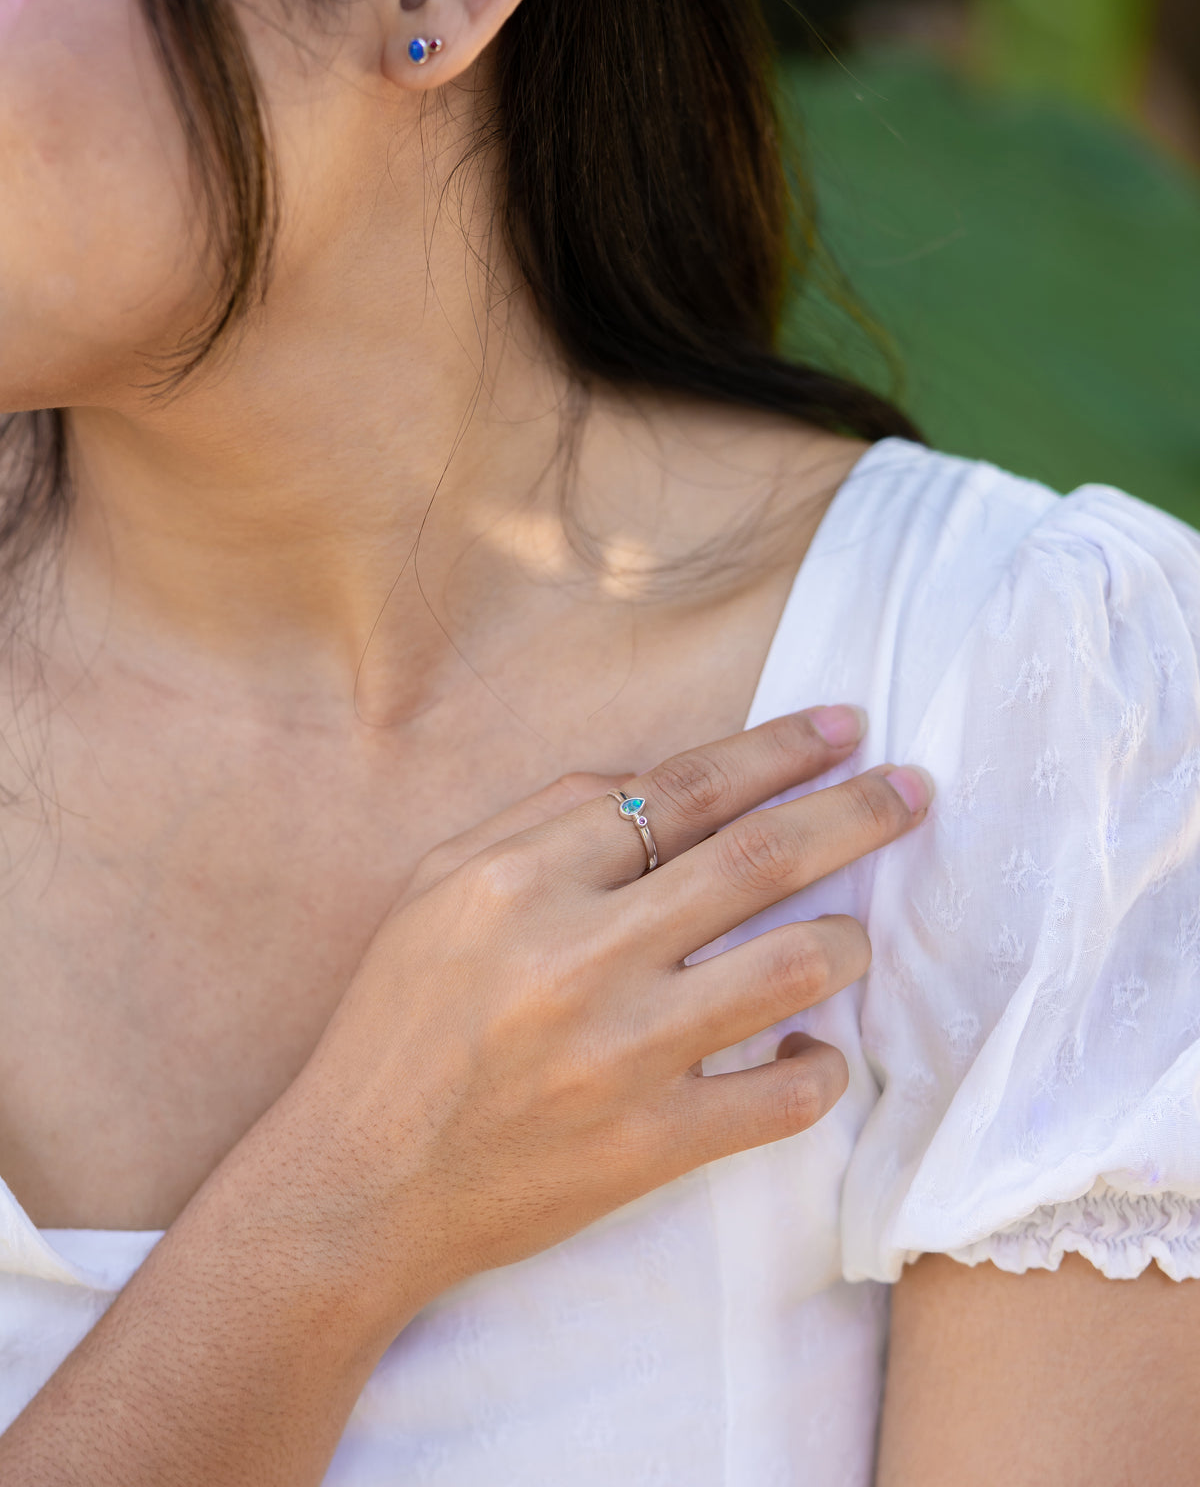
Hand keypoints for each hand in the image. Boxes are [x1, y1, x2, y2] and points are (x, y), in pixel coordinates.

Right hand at [284, 707, 931, 1326]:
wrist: (357, 1187)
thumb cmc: (395, 1026)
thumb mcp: (436, 889)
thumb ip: (540, 817)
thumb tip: (659, 784)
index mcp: (520, 878)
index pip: (683, 790)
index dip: (778, 749)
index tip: (842, 728)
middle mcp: (578, 955)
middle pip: (759, 857)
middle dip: (856, 812)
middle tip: (915, 790)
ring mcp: (620, 1054)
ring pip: (791, 966)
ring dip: (847, 939)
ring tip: (857, 934)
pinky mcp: (648, 1145)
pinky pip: (782, 1098)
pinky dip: (822, 1067)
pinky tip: (816, 1050)